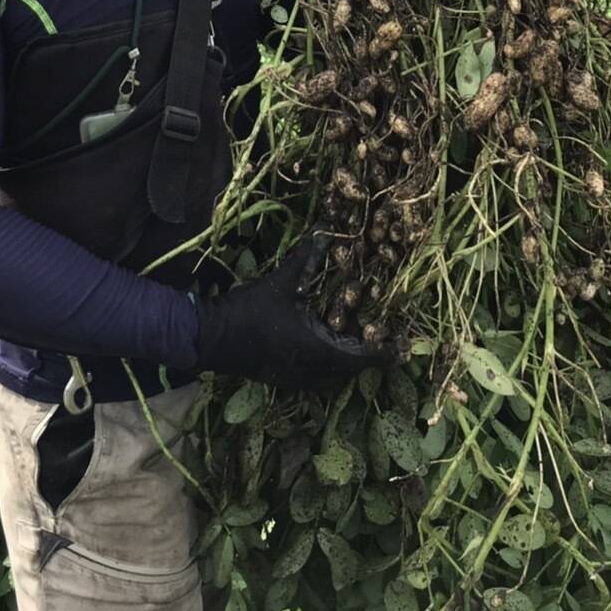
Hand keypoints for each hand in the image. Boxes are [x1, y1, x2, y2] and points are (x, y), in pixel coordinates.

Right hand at [188, 235, 394, 391]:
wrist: (211, 336)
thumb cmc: (249, 311)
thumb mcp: (280, 282)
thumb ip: (304, 258)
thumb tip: (325, 230)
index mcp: (318, 350)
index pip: (362, 358)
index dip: (382, 353)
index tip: (399, 348)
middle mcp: (311, 370)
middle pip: (350, 372)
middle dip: (365, 359)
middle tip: (375, 340)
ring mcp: (295, 378)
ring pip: (332, 379)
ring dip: (345, 365)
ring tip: (351, 345)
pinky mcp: (281, 379)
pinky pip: (314, 379)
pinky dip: (326, 368)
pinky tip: (320, 349)